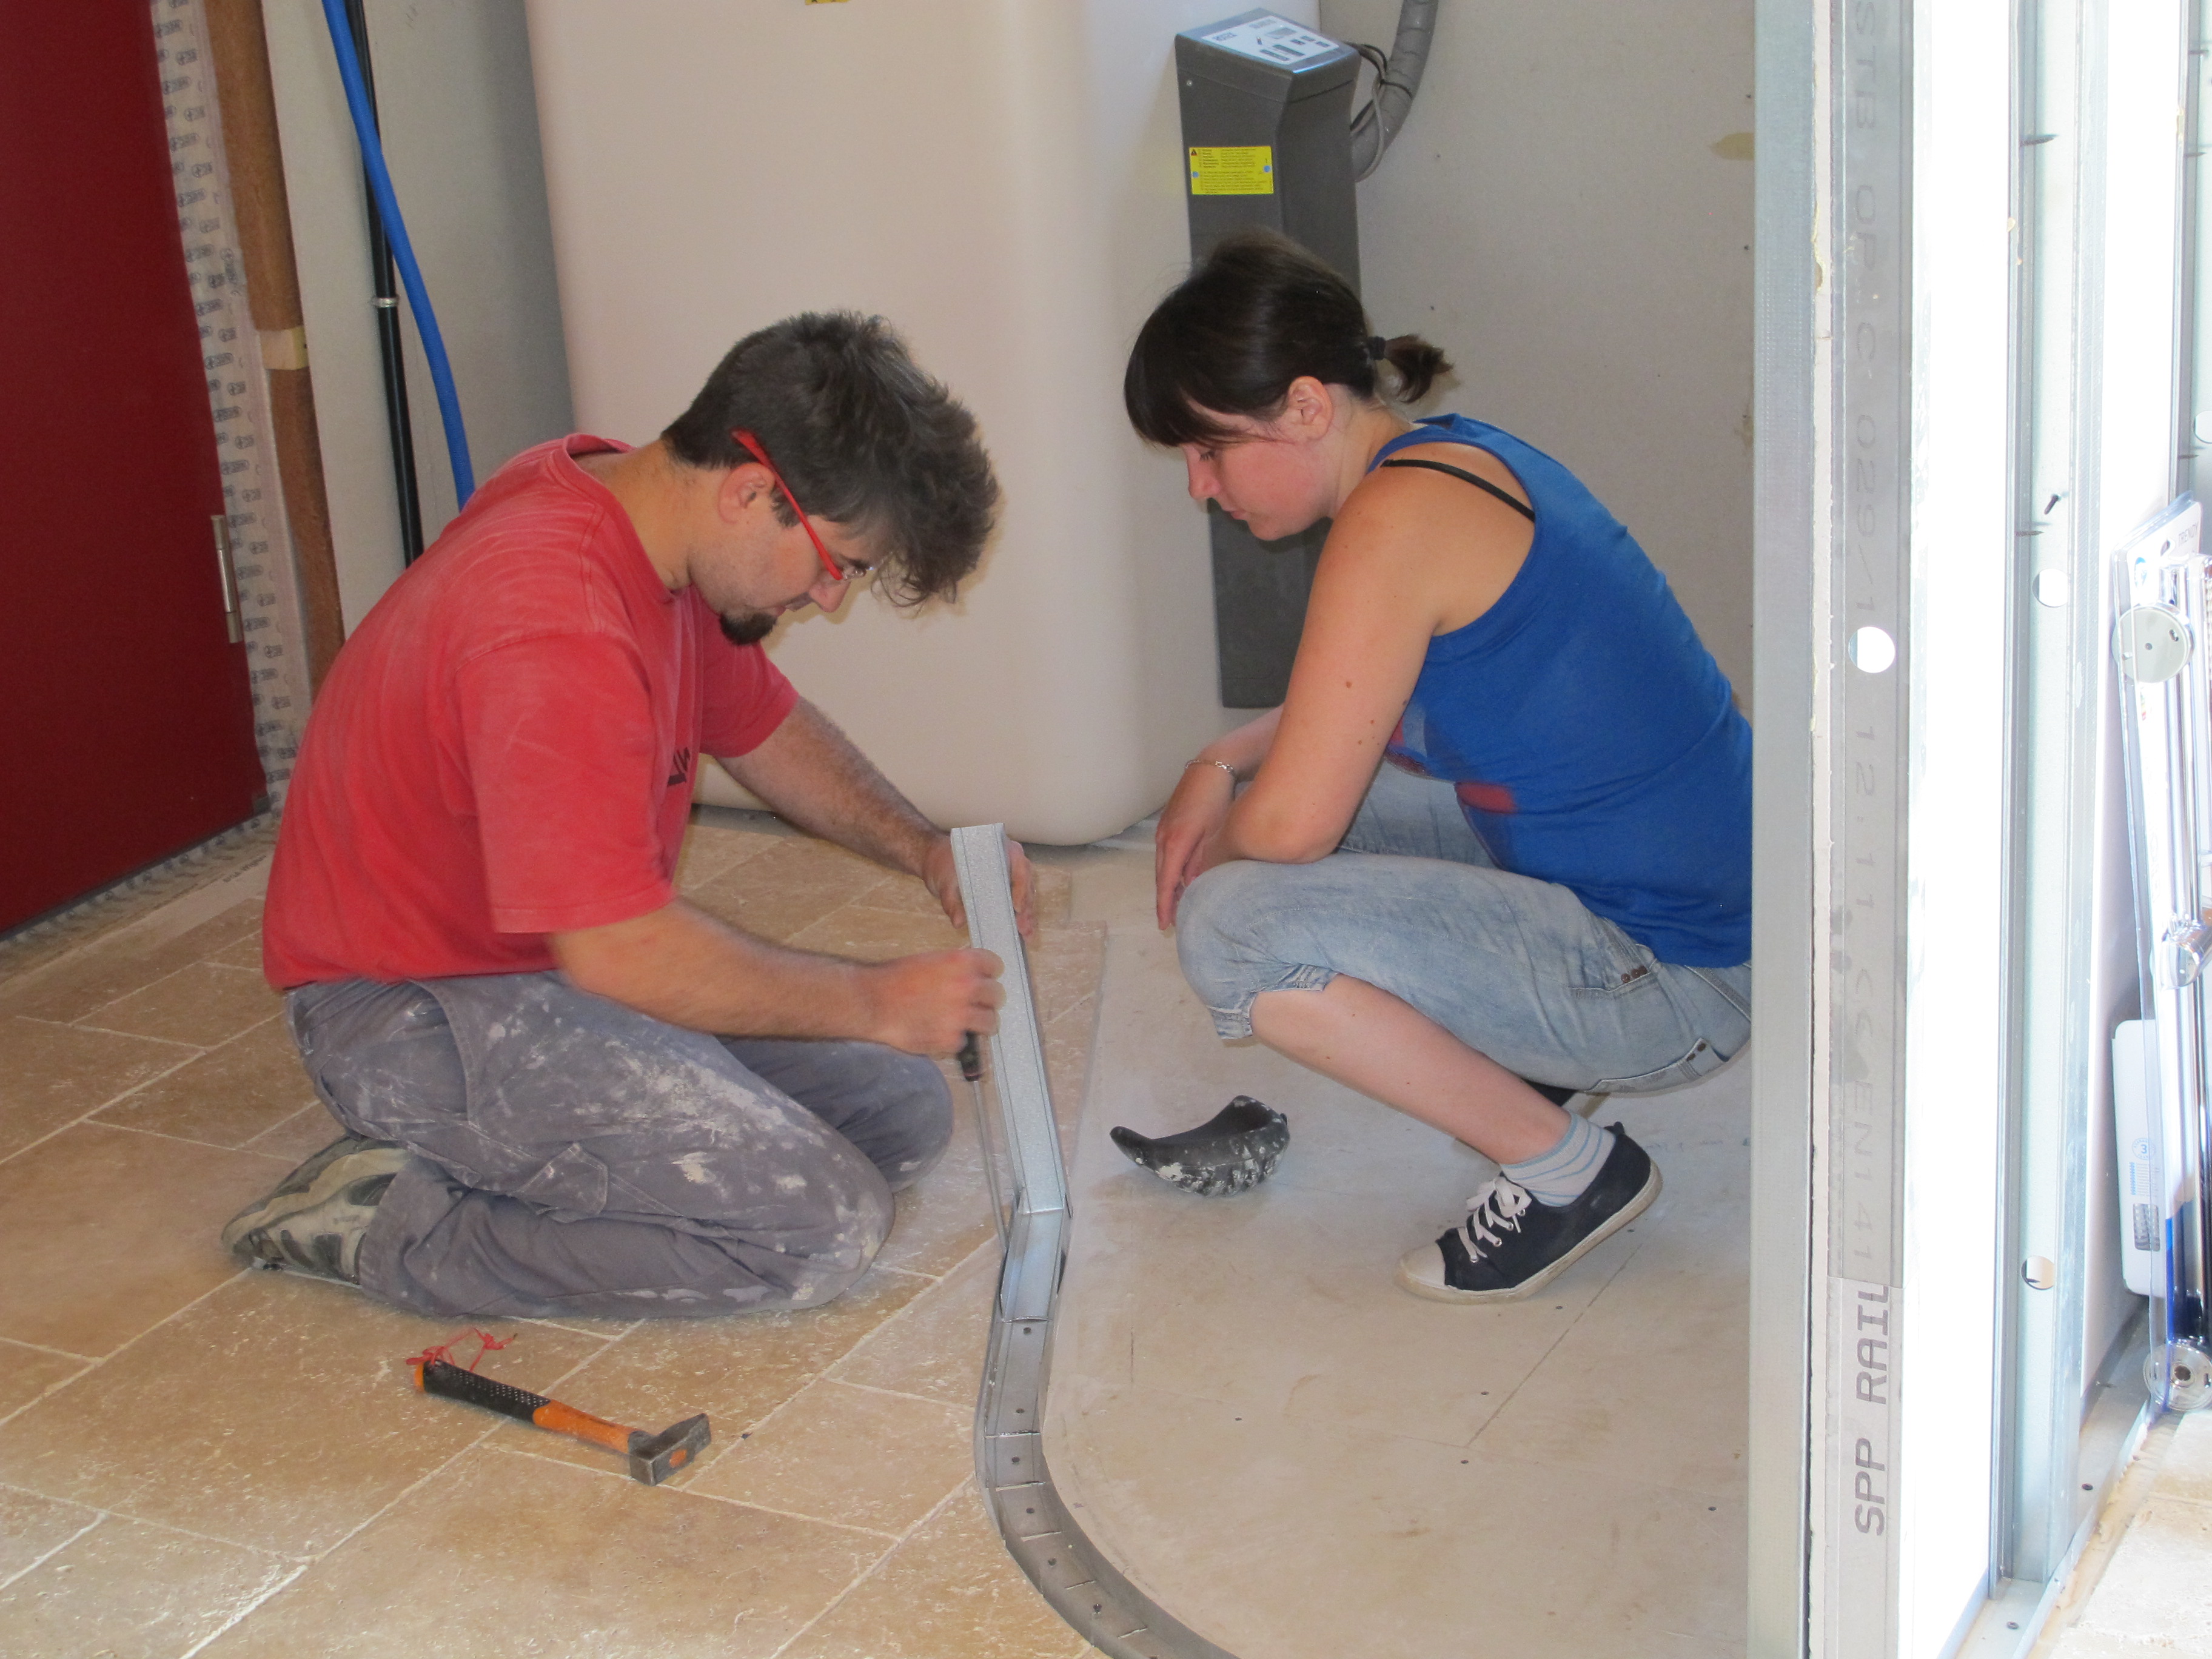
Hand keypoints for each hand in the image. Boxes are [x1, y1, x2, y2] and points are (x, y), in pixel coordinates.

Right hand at [862, 948, 1005, 1054]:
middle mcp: (965, 987)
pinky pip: (964, 1041)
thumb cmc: (893, 980)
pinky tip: (940, 1032)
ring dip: (980, 1021)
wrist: (871, 1002)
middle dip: (987, 998)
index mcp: (960, 962)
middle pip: (996, 994)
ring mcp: (960, 1015)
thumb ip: (955, 967)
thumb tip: (972, 975)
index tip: (987, 978)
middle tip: (977, 1003)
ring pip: (990, 1021)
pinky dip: (954, 1039)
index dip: (989, 972)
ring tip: (965, 1021)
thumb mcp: (929, 961)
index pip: (994, 965)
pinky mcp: (950, 1039)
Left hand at [921, 831, 1035, 937]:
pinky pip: (1018, 899)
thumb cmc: (941, 864)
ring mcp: (1009, 873)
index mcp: (999, 850)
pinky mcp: (1005, 886)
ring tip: (1027, 935)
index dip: (1021, 888)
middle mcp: (1009, 860)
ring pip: (1026, 894)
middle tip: (1024, 929)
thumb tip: (959, 922)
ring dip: (1028, 915)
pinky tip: (1023, 933)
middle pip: (1026, 884)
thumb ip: (951, 902)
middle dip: (1026, 908)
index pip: (1018, 867)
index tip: (1017, 908)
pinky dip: (1021, 916)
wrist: (935, 859)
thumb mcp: (945, 883)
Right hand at [1155, 763, 1235, 928]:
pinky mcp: (1168, 821)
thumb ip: (1203, 861)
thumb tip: (1195, 886)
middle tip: (1172, 920)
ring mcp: (1163, 828)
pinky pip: (1166, 852)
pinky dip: (1171, 867)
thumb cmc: (1219, 799)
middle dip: (1166, 899)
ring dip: (1169, 883)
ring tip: (1177, 902)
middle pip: (1161, 876)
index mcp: (1175, 842)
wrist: (1213, 767)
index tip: (1165, 925)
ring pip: (1163, 864)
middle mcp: (1164, 837)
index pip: (1166, 883)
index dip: (1166, 906)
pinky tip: (1180, 874)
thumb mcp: (1215, 833)